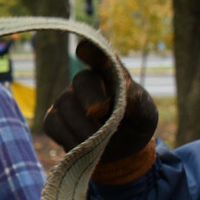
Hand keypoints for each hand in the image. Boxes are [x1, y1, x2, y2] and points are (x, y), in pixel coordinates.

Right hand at [44, 40, 157, 183]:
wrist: (121, 151)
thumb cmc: (134, 125)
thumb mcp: (146, 115)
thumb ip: (138, 103)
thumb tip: (126, 95)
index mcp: (111, 75)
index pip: (102, 57)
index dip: (92, 51)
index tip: (84, 48)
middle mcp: (85, 82)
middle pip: (82, 80)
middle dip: (90, 97)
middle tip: (100, 112)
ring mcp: (66, 99)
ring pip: (66, 106)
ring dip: (84, 127)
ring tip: (100, 142)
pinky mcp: (53, 118)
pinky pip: (54, 124)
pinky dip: (69, 138)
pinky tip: (83, 146)